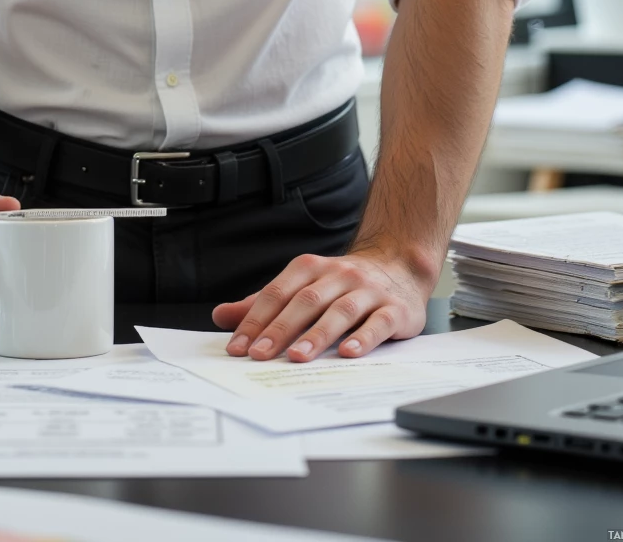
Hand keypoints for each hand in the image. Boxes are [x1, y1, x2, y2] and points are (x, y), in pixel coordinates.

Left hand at [211, 248, 431, 360]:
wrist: (401, 265)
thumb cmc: (344, 284)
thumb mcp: (304, 286)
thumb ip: (265, 303)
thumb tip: (221, 315)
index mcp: (311, 267)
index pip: (278, 293)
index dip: (256, 319)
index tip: (238, 347)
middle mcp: (339, 274)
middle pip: (305, 301)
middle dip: (280, 329)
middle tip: (260, 354)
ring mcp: (367, 290)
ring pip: (340, 311)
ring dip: (317, 334)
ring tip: (297, 357)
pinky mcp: (394, 309)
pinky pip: (378, 322)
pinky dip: (363, 337)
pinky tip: (348, 353)